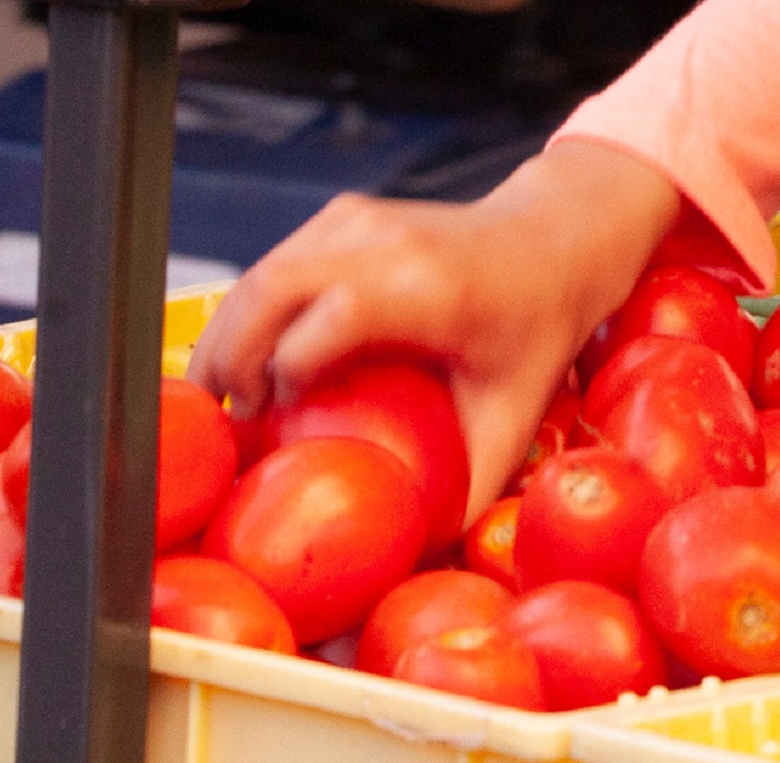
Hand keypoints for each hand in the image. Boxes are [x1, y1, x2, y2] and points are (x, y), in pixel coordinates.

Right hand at [188, 138, 681, 508]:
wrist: (555, 241)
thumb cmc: (535, 330)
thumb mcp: (512, 415)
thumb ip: (466, 492)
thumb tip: (414, 563)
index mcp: (428, 287)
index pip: (325, 322)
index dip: (284, 375)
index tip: (275, 426)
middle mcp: (386, 241)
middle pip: (268, 292)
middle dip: (225, 362)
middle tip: (225, 426)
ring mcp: (359, 220)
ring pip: (255, 277)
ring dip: (224, 340)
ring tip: (230, 405)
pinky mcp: (340, 217)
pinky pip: (270, 268)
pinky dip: (245, 316)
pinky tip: (252, 367)